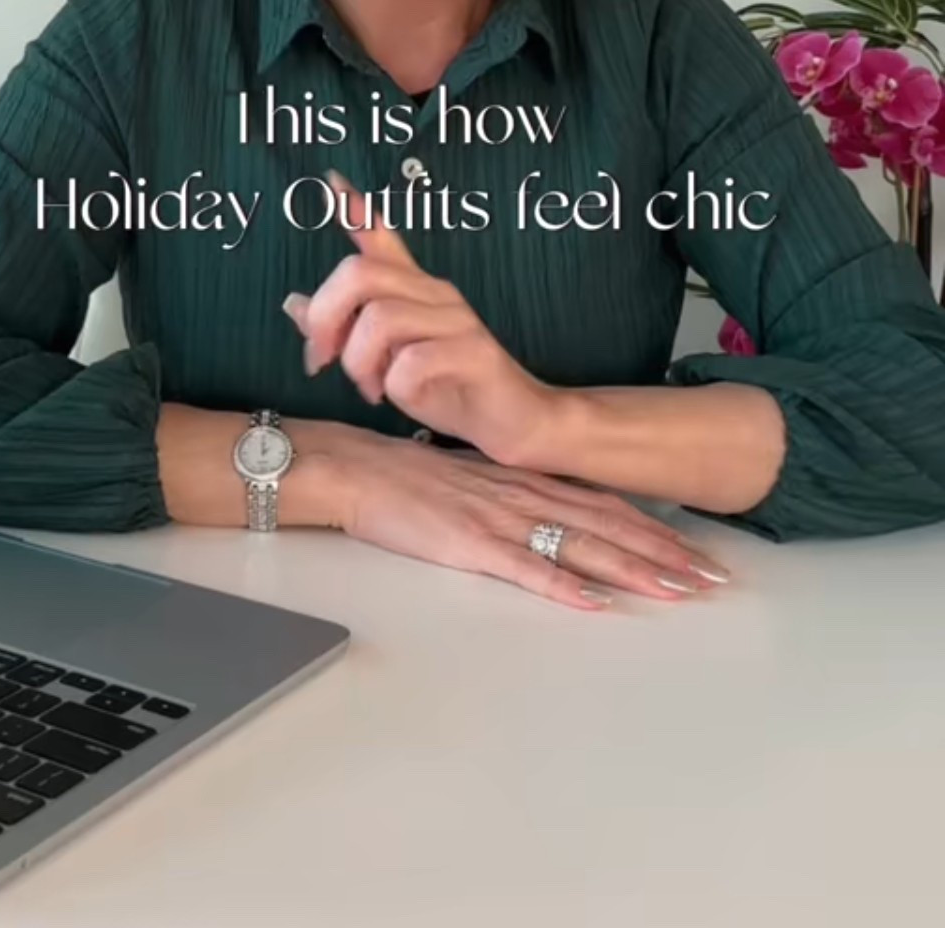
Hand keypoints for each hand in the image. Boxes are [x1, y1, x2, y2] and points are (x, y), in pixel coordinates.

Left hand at [282, 167, 554, 465]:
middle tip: (324, 360)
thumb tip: (294, 303)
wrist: (513, 420)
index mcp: (415, 288)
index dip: (356, 211)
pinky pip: (412, 361)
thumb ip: (346, 329)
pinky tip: (402, 396)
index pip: (382, 239)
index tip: (331, 180)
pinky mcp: (475, 353)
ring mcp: (458, 319)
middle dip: (327, 318)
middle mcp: (436, 293)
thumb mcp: (387, 359)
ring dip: (360, 363)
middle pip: (361, 274)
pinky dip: (395, 385)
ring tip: (373, 388)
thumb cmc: (447, 385)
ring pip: (379, 320)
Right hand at [331, 429, 732, 609]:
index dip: (656, 528)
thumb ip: (515, 498)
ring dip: (633, 568)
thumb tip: (552, 520)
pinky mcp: (468, 543)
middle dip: (665, 553)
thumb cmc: (407, 478)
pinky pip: (523, 567)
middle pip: (609, 526)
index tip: (698, 552)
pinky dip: (560, 584)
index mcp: (527, 481)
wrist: (356, 467)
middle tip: (713, 578)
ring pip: (580, 545)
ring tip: (677, 590)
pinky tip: (593, 602)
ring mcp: (499, 519)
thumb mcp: (474, 480)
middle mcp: (524, 495)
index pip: (606, 506)